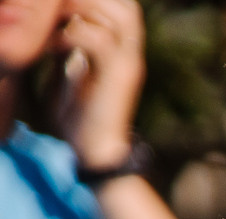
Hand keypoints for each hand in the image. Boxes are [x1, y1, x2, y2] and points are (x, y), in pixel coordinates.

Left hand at [49, 0, 146, 174]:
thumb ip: (67, 48)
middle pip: (126, 6)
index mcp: (121, 50)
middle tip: (58, 12)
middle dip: (89, 2)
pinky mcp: (120, 78)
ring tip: (55, 23)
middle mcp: (131, 52)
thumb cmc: (79, 117)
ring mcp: (129, 63)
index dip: (91, 2)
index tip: (59, 11)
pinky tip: (51, 47)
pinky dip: (69, 36)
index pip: (120, 7)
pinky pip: (96, 40)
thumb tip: (54, 28)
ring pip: (117, 14)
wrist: (96, 154)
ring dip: (81, 12)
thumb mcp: (70, 72)